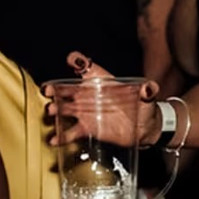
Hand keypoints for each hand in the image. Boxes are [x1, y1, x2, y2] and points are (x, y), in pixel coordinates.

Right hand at [44, 52, 160, 147]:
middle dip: (57, 88)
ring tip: (51, 112)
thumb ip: (148, 91)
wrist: (144, 128)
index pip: (90, 69)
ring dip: (56, 110)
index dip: (80, 62)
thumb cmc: (144, 107)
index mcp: (105, 83)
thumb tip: (150, 87)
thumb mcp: (148, 98)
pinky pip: (72, 131)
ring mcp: (87, 112)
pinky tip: (55, 139)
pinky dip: (62, 136)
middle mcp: (92, 96)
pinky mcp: (88, 128)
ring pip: (66, 109)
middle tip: (48, 91)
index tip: (72, 59)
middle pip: (69, 89)